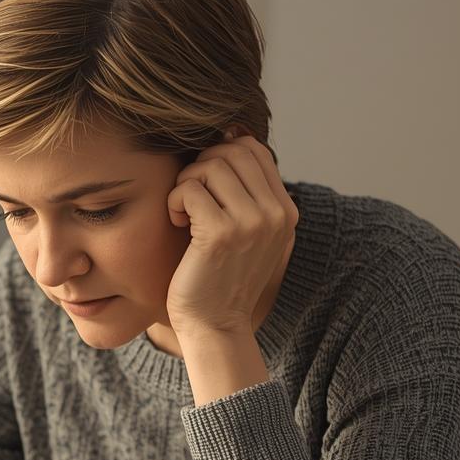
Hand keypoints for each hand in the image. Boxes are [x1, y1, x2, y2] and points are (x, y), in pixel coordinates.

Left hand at [164, 134, 297, 338]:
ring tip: (183, 212)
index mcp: (285, 211)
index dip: (221, 153)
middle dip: (201, 166)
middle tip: (189, 196)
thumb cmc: (218, 277)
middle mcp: (276, 214)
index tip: (204, 182)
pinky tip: (177, 223)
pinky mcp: (221, 234)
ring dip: (186, 183)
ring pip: (211, 165)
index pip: (254, 149)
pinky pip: (190, 189)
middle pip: (232, 151)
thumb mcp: (245, 231)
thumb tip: (233, 132)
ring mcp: (252, 223)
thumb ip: (246, 191)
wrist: (214, 326)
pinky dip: (175, 201)